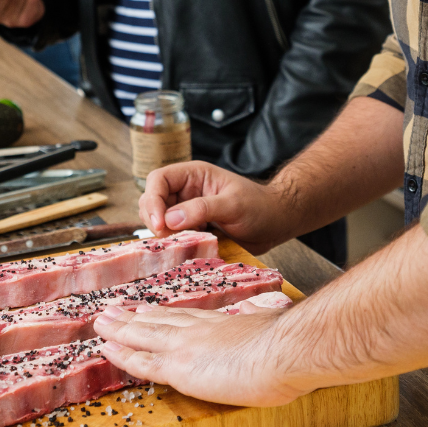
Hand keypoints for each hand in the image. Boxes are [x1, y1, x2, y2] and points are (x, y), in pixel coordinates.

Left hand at [94, 299, 307, 405]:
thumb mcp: (272, 320)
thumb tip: (258, 308)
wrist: (286, 351)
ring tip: (101, 322)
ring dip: (120, 329)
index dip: (163, 314)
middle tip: (113, 311)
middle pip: (159, 322)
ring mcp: (186, 348)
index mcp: (222, 324)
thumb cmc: (288, 343)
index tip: (146, 308)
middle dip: (134, 317)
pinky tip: (107, 349)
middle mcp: (200, 331)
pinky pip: (144, 362)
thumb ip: (260, 316)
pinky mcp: (180, 368)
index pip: (185, 318)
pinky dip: (123, 354)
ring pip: (144, 336)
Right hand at [139, 162, 298, 254]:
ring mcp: (187, 211)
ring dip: (163, 234)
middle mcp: (186, 191)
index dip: (153, 200)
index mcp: (194, 175)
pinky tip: (184, 251)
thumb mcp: (233, 204)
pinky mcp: (192, 230)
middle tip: (167, 239)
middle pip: (152, 200)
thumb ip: (202, 208)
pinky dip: (172, 244)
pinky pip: (172, 236)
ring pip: (159, 221)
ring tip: (179, 244)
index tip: (160, 224)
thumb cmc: (259, 206)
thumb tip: (169, 219)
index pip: (159, 180)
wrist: (276, 223)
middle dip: (154, 219)